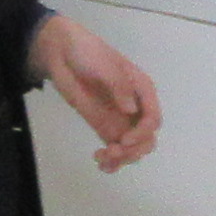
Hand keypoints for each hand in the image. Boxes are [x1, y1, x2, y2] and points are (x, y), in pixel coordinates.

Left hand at [31, 14, 161, 171]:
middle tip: (112, 152)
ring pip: (133, 148)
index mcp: (141, 90)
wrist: (62, 52)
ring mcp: (121, 119)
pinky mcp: (105, 127)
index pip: (152, 119)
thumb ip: (119, 85)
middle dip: (133, 150)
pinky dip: (112, 161)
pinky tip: (101, 164)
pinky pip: (116, 149)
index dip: (142, 133)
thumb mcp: (105, 64)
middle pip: (146, 139)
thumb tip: (131, 110)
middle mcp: (135, 107)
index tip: (123, 140)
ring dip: (123, 159)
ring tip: (102, 159)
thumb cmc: (87, 52)